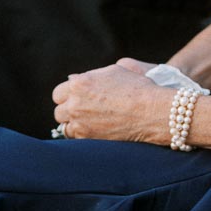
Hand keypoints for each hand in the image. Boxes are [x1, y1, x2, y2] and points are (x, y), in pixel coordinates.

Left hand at [50, 60, 170, 143]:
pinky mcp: (88, 138)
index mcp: (79, 83)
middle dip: (69, 110)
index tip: (74, 99)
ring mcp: (80, 122)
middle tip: (81, 111)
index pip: (59, 93)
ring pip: (65, 127)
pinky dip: (82, 136)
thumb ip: (91, 76)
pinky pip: (76, 139)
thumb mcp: (114, 71)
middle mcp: (75, 103)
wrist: (152, 111)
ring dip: (73, 124)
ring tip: (87, 123)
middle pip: (59, 110)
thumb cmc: (137, 88)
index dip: (67, 96)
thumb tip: (74, 79)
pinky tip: (94, 131)